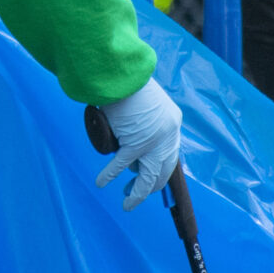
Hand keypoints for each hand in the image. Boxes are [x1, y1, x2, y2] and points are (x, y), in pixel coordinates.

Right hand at [94, 78, 181, 210]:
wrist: (120, 71)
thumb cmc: (128, 81)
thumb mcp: (146, 101)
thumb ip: (145, 119)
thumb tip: (130, 138)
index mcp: (172, 122)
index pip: (171, 155)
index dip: (160, 172)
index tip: (150, 180)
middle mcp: (167, 134)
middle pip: (163, 170)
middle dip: (151, 186)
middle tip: (135, 193)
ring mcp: (152, 141)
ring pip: (147, 176)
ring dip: (137, 192)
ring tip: (127, 201)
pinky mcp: (134, 142)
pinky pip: (121, 165)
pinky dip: (110, 175)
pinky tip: (101, 182)